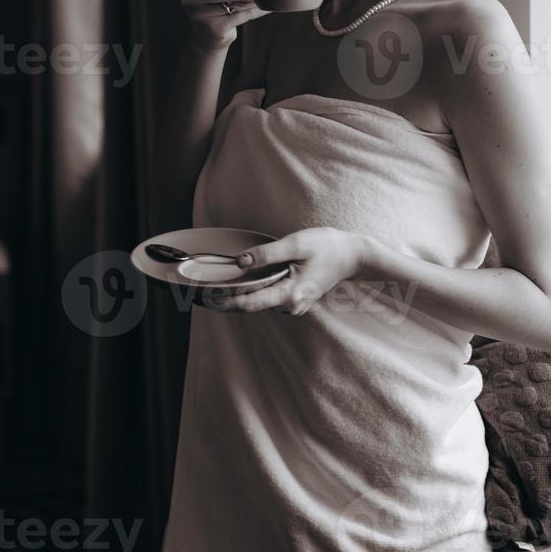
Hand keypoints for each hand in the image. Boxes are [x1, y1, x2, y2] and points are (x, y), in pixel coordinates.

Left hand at [213, 227, 362, 315]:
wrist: (352, 256)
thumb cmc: (327, 247)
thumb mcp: (296, 244)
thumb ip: (268, 254)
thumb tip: (241, 261)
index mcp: (291, 294)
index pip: (250, 303)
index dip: (226, 302)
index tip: (205, 298)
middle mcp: (290, 306)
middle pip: (251, 307)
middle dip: (225, 303)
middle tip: (198, 298)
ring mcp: (293, 305)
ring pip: (258, 305)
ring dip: (236, 299)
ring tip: (211, 292)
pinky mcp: (293, 299)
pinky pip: (267, 300)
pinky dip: (250, 295)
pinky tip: (237, 287)